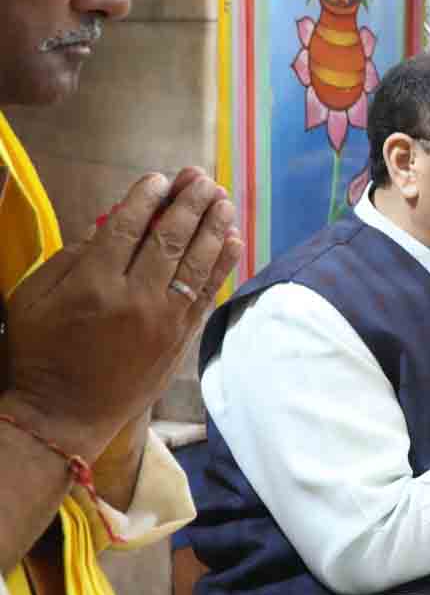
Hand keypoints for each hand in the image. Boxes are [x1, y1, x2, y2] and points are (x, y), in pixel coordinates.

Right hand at [5, 168, 241, 459]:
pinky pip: (206, 292)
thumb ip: (69, 259)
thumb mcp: (32, 300)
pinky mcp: (180, 338)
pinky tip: (232, 241)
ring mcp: (164, 320)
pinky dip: (221, 264)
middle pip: (170, 238)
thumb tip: (109, 227)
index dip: (146, 198)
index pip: (127, 228)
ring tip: (223, 200)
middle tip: (203, 179)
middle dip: (189, 203)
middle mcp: (135, 298)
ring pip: (197, 262)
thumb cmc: (38, 354)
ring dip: (214, 226)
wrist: (62, 416)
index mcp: (93, 284)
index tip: (160, 178)